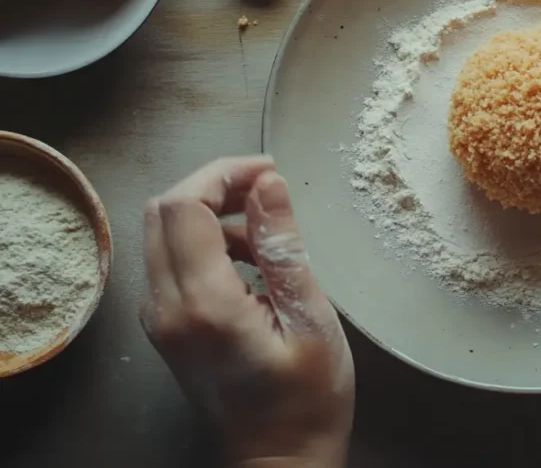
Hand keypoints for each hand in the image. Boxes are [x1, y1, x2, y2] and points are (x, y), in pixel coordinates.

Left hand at [140, 157, 354, 467]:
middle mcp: (167, 307)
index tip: (269, 172)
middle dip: (212, 184)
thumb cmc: (307, 399)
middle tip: (265, 187)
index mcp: (204, 304)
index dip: (224, 173)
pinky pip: (171, 261)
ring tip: (267, 227)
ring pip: (162, 233)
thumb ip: (283, 247)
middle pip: (163, 211)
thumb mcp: (310, 319)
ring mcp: (160, 319)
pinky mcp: (167, 326)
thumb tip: (268, 184)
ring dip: (209, 212)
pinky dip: (205, 242)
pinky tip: (251, 259)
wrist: (279, 462)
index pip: (184, 206)